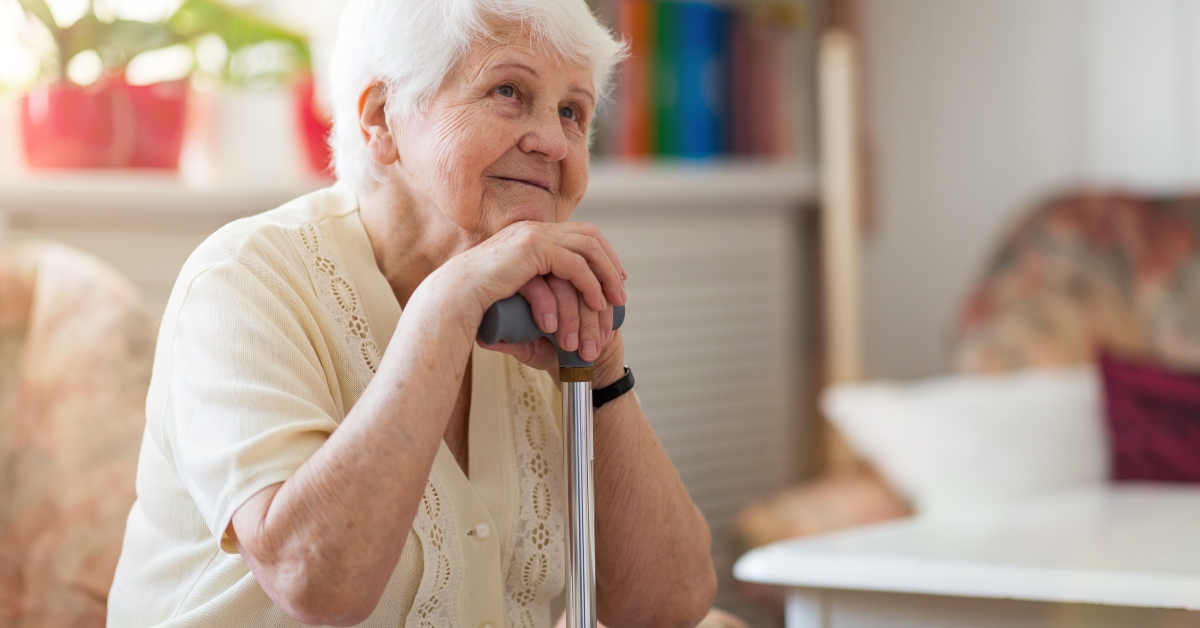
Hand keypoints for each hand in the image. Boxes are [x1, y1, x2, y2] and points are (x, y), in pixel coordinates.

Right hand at [421, 220, 626, 370]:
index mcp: (529, 233)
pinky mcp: (532, 249)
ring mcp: (533, 234)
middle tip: (621, 292)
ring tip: (614, 303)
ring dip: (605, 276)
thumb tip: (554, 302)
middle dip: (610, 263)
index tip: (614, 279)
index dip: (602, 255)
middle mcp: (534, 228)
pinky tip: (596, 303)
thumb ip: (534, 286)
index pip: (578, 233)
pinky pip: (574, 265)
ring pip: (587, 249)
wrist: (454, 298)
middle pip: (589, 235)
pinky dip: (589, 285)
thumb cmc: (478, 301)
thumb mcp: (514, 289)